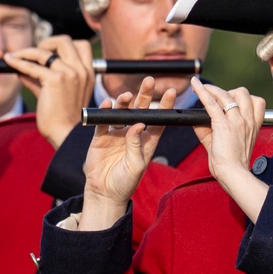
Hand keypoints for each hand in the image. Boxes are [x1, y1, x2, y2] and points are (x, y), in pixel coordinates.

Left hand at [5, 36, 94, 148]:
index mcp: (88, 73)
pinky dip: (18, 62)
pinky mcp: (55, 80)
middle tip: (33, 54)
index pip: (81, 46)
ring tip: (15, 57)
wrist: (66, 136)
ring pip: (45, 50)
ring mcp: (69, 73)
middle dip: (47, 43)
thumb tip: (22, 66)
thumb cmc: (63, 120)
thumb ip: (42, 78)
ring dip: (27, 51)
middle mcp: (81, 70)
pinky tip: (9, 61)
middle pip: (65, 41)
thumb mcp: (57, 93)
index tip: (49, 53)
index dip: (63, 46)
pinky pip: (32, 65)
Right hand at [79, 78, 176, 230]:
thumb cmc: (125, 183)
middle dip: (145, 95)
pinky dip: (105, 112)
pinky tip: (108, 104)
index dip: (165, 106)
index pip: (158, 120)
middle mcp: (133, 134)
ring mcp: (116, 134)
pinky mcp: (101, 136)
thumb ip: (137, 145)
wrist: (104, 193)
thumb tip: (138, 124)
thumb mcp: (136, 166)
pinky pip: (103, 121)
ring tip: (126, 96)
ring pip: (122, 112)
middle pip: (140, 110)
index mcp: (147, 142)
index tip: (172, 91)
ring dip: (124, 102)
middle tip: (149, 81)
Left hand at [191, 78, 268, 222]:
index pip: (258, 102)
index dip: (245, 98)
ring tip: (202, 89)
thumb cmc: (231, 165)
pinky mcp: (222, 125)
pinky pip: (211, 103)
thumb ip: (211, 130)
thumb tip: (198, 120)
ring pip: (227, 94)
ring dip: (213, 90)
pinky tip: (195, 85)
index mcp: (252, 125)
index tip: (232, 101)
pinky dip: (202, 92)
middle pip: (243, 93)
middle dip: (230, 92)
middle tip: (217, 100)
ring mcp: (236, 121)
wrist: (234, 175)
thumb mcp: (224, 144)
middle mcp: (246, 120)